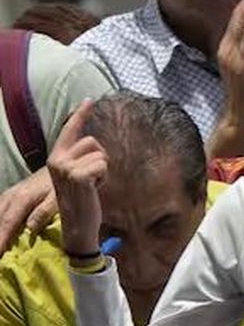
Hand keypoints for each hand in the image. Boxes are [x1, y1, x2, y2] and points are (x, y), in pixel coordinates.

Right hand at [0, 167, 56, 254]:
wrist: (62, 166)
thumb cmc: (62, 185)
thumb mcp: (58, 198)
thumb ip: (44, 212)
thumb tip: (29, 228)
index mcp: (22, 200)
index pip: (7, 223)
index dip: (0, 239)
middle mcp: (11, 197)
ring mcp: (9, 196)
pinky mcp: (11, 196)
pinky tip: (0, 230)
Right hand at [46, 101, 106, 256]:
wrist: (78, 225)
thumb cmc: (83, 201)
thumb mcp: (80, 176)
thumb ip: (82, 159)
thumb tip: (96, 144)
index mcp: (56, 158)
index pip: (70, 131)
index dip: (80, 115)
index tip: (90, 100)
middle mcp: (57, 159)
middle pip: (93, 142)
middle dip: (100, 159)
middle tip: (93, 180)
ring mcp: (65, 167)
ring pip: (100, 155)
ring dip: (103, 171)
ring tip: (92, 186)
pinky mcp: (77, 175)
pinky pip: (103, 165)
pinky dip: (104, 178)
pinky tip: (94, 190)